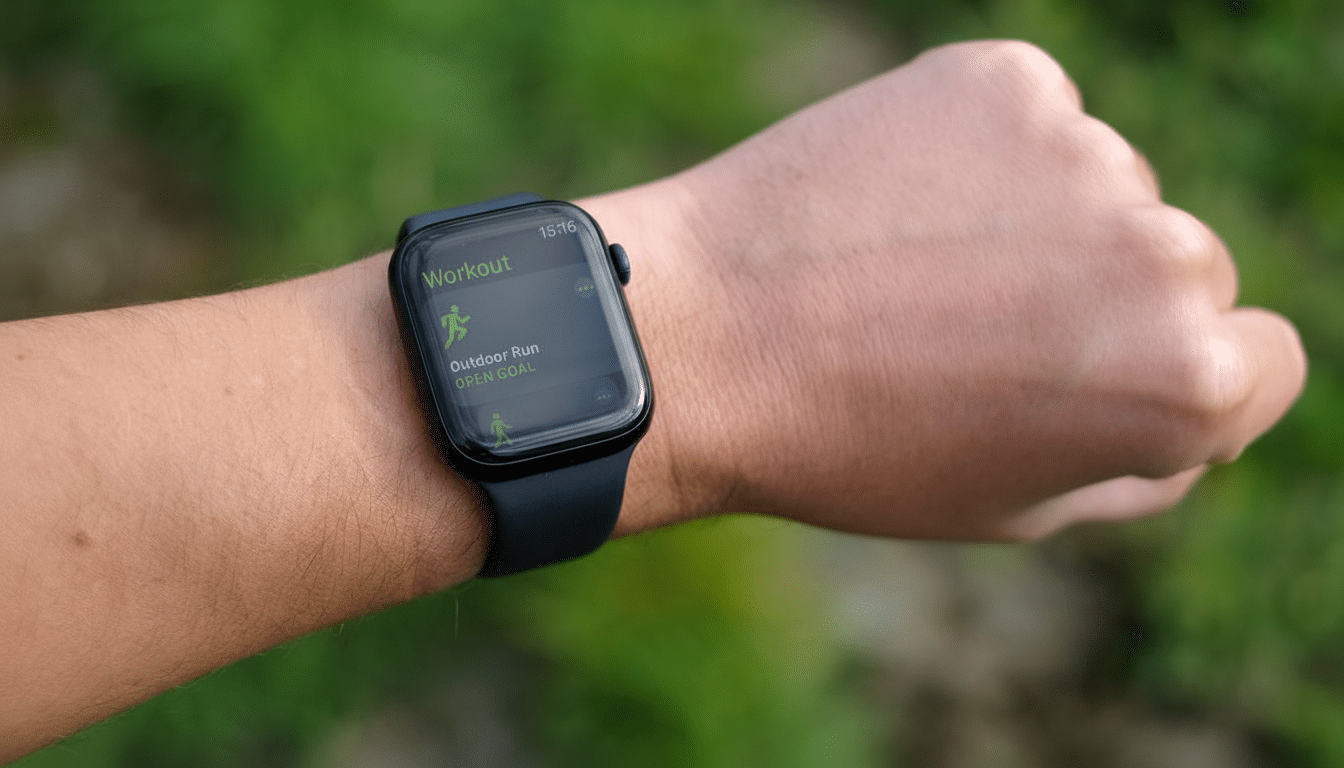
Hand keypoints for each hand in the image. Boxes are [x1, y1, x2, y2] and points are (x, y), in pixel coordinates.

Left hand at [602, 40, 1305, 540]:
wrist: (697, 342)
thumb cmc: (853, 448)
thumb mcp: (1018, 505)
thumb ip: (1142, 459)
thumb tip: (1194, 407)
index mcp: (1188, 379)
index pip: (1262, 362)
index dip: (1173, 381)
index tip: (1088, 382)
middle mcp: (1165, 253)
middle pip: (1187, 267)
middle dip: (1107, 299)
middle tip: (974, 334)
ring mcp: (1085, 152)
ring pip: (1101, 187)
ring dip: (1037, 221)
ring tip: (912, 274)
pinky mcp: (1005, 78)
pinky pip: (1028, 120)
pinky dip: (977, 154)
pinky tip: (892, 207)